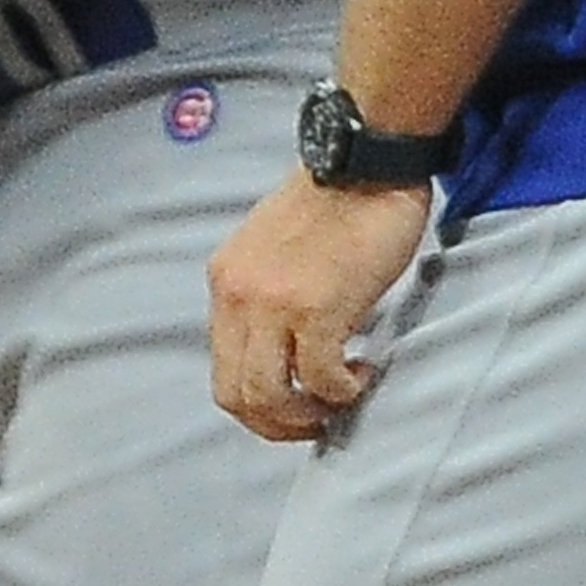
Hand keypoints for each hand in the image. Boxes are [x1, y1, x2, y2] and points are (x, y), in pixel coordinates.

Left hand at [208, 165, 432, 441]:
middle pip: (236, 395)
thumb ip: (265, 296)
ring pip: (270, 397)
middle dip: (279, 423)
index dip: (258, 406)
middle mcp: (237, 294)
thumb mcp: (271, 249)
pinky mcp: (317, 307)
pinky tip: (363, 370)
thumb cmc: (333, 202)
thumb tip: (282, 355)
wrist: (364, 161)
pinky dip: (342, 390)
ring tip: (340, 397)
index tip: (296, 405)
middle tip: (319, 418)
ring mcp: (273, 303)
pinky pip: (321, 378)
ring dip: (308, 414)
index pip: (222, 371)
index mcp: (225, 280)